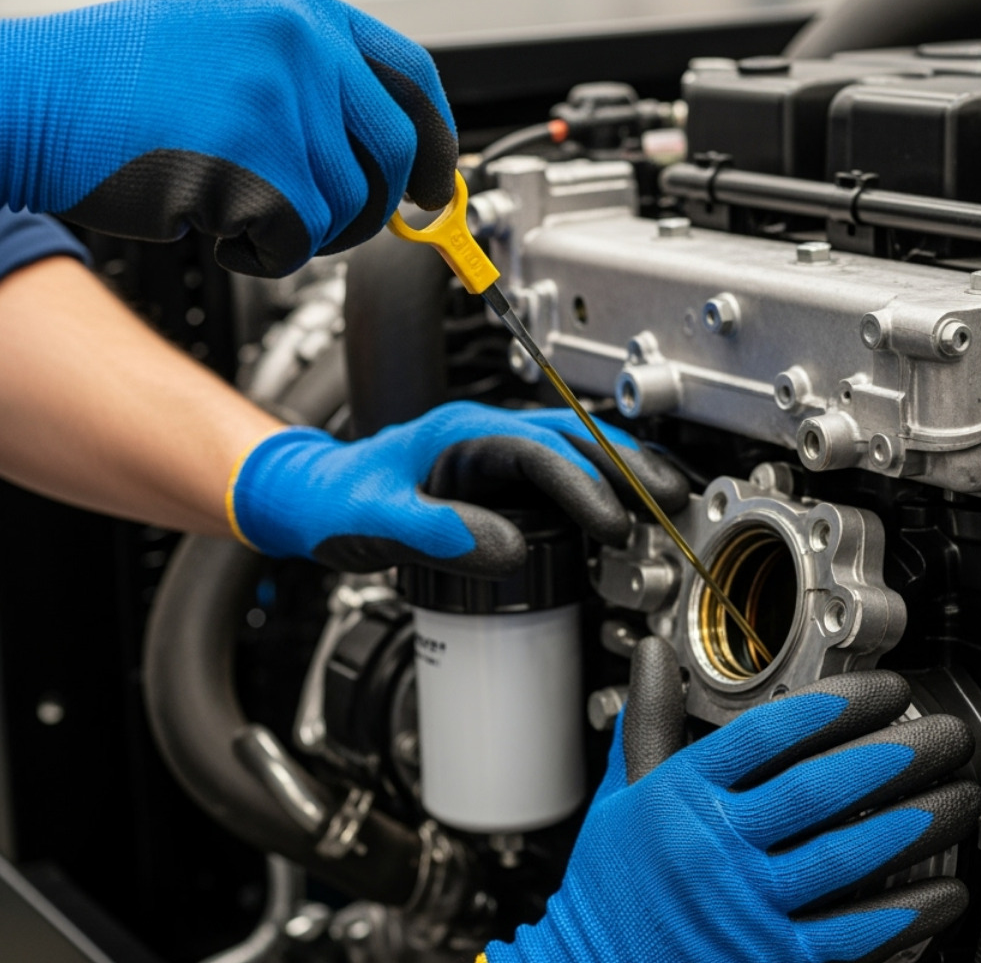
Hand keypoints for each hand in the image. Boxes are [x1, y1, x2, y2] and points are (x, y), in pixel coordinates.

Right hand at [0, 0, 454, 276]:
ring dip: (300, 230)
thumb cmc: (114, 80)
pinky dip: (263, 253)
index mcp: (299, 8)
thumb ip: (310, 80)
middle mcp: (299, 46)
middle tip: (335, 224)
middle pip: (396, 154)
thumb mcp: (229, 38)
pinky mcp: (252, 167)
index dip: (436, 143)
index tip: (435, 187)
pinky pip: (297, 241)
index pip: (413, 79)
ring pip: (346, 207)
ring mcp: (278, 103)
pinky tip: (217, 225)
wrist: (26, 101)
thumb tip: (387, 151)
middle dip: (374, 207)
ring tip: (238, 206)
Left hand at [228, 402, 688, 576]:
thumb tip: (505, 549)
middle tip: (673, 497)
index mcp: (460, 433)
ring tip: (666, 496)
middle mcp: (482, 433)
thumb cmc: (333, 502)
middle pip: (573, 436)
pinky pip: (559, 467)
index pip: (541, 453)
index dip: (583, 487)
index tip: (614, 525)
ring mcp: (491, 450)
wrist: (307, 496)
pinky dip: (598, 482)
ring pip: (573, 446)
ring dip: (621, 468)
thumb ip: (436, 532)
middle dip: (627, 464)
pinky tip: (620, 506)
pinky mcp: (494, 474)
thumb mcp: (375, 520)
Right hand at [485, 639, 980, 962]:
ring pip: (849, 856)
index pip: (769, 735)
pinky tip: (947, 889)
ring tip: (961, 793)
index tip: (886, 689)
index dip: (838, 705)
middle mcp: (714, 849)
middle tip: (944, 734)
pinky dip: (908, 910)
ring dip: (917, 821)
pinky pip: (855, 933)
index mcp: (679, 797)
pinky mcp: (773, 962)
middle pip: (820, 789)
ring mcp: (746, 908)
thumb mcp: (621, 797)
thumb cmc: (612, 886)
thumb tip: (656, 654)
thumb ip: (649, 722)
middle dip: (896, 755)